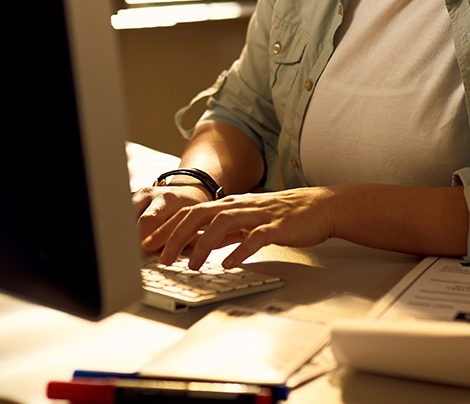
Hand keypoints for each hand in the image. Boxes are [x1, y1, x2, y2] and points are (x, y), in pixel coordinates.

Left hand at [144, 187, 334, 269]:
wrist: (320, 207)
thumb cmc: (284, 215)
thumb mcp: (248, 220)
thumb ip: (225, 231)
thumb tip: (198, 244)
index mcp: (231, 204)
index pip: (192, 211)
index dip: (168, 227)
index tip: (149, 243)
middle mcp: (240, 205)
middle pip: (200, 214)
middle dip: (176, 235)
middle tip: (160, 256)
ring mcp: (258, 214)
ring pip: (223, 223)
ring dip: (202, 244)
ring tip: (189, 265)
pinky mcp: (277, 226)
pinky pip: (255, 237)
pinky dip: (240, 249)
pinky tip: (228, 263)